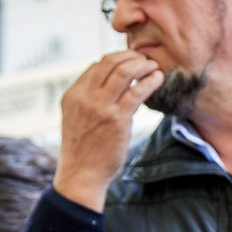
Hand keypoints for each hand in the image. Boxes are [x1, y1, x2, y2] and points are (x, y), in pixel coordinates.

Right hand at [54, 50, 163, 211]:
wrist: (81, 174)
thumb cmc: (83, 151)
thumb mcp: (77, 119)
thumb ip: (89, 101)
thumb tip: (112, 87)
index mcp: (73, 95)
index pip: (95, 67)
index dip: (115, 60)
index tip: (130, 62)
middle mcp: (84, 97)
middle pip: (108, 62)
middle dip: (129, 56)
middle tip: (143, 58)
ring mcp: (100, 106)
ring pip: (123, 72)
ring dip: (141, 65)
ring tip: (152, 65)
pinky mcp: (117, 118)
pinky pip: (137, 91)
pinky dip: (150, 81)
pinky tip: (158, 79)